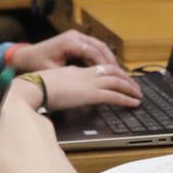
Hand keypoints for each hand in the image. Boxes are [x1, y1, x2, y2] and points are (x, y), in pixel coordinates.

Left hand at [9, 30, 119, 72]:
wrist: (25, 56)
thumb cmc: (36, 64)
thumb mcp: (52, 72)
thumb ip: (70, 75)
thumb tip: (88, 83)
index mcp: (69, 42)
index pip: (94, 53)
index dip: (105, 66)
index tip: (115, 77)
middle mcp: (75, 36)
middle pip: (101, 47)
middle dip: (113, 62)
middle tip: (123, 76)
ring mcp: (76, 36)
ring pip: (100, 46)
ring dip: (109, 59)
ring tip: (119, 73)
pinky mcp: (76, 40)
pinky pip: (94, 48)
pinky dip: (102, 57)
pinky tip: (108, 69)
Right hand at [14, 65, 142, 111]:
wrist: (34, 86)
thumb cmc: (37, 87)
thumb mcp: (53, 85)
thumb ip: (63, 88)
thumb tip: (66, 96)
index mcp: (76, 71)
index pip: (98, 69)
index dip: (111, 72)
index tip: (118, 78)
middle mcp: (85, 74)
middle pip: (112, 71)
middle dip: (125, 78)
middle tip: (134, 86)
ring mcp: (89, 83)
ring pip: (117, 81)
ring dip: (130, 88)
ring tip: (138, 95)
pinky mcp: (91, 94)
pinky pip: (114, 95)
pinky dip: (126, 99)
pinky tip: (133, 103)